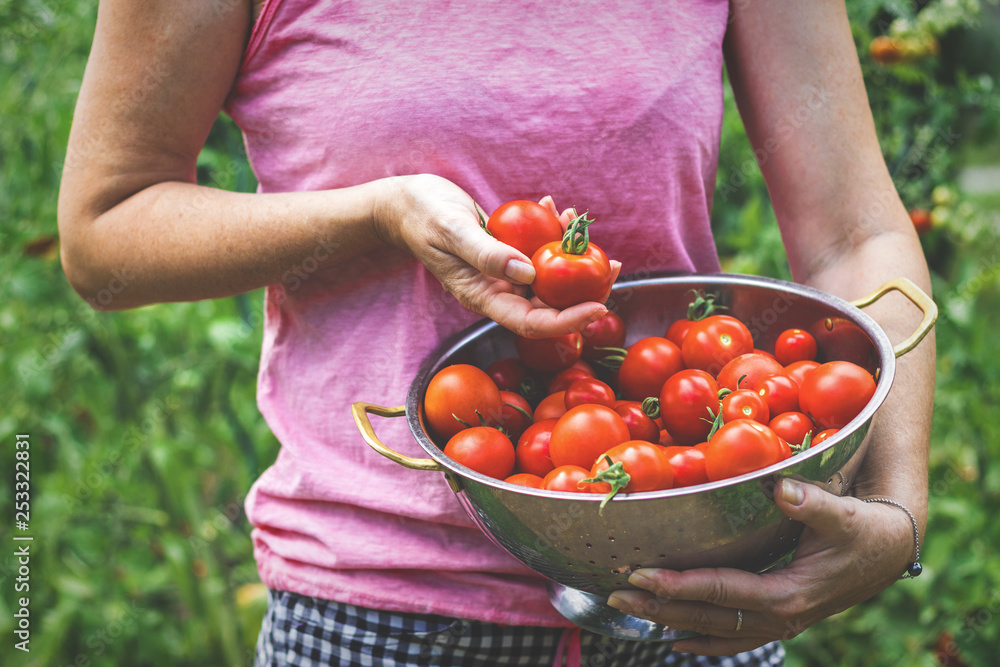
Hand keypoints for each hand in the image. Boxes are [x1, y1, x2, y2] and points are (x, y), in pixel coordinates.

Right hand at [374, 174, 619, 337]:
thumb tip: (528, 274)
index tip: (599, 308)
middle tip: (615, 266)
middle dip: (584, 290)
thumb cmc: (422, 216)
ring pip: (548, 277)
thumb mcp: (452, 231)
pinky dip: (552, 232)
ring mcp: (503, 273)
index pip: (532, 323)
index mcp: (482, 297)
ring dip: (571, 255)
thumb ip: (487, 254)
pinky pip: (536, 251)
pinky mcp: (506, 253)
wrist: (406, 202)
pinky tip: (556, 208)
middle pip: (548, 305)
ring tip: (582, 225)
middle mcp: (497, 291)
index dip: (568, 321)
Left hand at [605, 478, 917, 654]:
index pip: (720, 593)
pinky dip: (702, 641)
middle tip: (615, 590)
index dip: (677, 584)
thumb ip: (813, 504)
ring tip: (628, 607)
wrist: (889, 553)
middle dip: (658, 605)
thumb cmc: (865, 529)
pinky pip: (731, 637)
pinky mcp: (775, 619)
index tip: (639, 573)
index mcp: (787, 595)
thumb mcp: (844, 515)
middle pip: (707, 617)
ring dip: (669, 620)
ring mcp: (776, 624)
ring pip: (713, 629)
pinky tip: (675, 640)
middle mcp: (777, 618)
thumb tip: (781, 487)